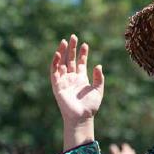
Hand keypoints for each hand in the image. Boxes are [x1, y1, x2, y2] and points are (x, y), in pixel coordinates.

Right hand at [51, 34, 104, 148]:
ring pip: (61, 63)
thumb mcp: (98, 90)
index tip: (85, 44)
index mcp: (81, 78)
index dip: (82, 53)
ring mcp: (64, 81)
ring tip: (64, 41)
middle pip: (70, 60)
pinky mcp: (57, 85)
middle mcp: (71, 78)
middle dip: (72, 48)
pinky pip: (54, 72)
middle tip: (73, 36)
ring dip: (62, 52)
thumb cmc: (90, 106)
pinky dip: (55, 63)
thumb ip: (99, 78)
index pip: (80, 62)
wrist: (82, 117)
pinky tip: (58, 54)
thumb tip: (99, 65)